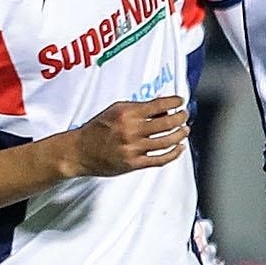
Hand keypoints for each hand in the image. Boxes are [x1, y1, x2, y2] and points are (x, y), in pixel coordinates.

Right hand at [65, 96, 189, 177]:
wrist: (80, 150)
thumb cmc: (96, 129)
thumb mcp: (114, 110)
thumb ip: (136, 108)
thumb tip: (159, 107)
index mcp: (126, 113)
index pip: (157, 105)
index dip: (173, 101)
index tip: (180, 100)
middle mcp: (131, 130)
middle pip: (166, 123)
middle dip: (180, 117)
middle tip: (184, 114)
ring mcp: (133, 148)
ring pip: (166, 141)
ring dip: (180, 134)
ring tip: (185, 130)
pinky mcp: (134, 163)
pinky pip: (160, 159)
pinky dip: (173, 153)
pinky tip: (179, 148)